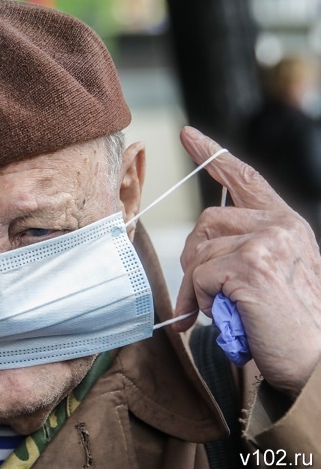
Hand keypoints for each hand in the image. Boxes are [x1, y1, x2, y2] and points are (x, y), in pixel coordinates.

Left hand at [173, 126, 320, 397]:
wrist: (315, 361)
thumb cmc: (288, 323)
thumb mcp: (269, 274)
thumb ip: (239, 252)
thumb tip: (193, 258)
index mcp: (284, 223)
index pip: (244, 177)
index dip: (212, 154)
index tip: (188, 134)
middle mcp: (279, 225)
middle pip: (206, 222)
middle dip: (194, 258)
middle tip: (201, 292)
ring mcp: (266, 242)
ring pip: (199, 250)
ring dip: (198, 284)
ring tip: (223, 306)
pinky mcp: (251, 265)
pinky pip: (199, 275)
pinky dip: (201, 299)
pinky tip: (226, 312)